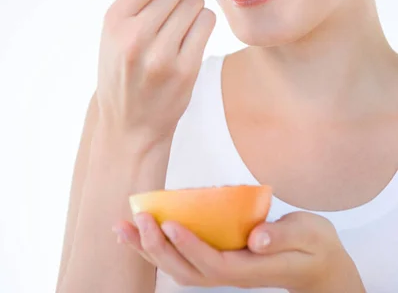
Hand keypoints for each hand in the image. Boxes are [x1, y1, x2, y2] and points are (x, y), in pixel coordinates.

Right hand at [96, 0, 215, 144]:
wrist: (130, 123)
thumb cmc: (122, 70)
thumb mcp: (115, 30)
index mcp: (116, 19)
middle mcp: (137, 35)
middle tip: (173, 4)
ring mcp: (162, 54)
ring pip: (196, 2)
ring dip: (192, 8)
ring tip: (178, 25)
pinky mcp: (185, 69)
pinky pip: (207, 23)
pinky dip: (201, 25)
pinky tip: (188, 37)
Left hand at [112, 210, 365, 291]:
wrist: (318, 267)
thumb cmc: (315, 247)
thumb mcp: (310, 236)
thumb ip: (283, 236)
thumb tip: (256, 237)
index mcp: (252, 269)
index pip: (214, 264)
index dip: (190, 246)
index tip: (170, 223)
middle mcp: (232, 274)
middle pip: (187, 271)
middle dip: (159, 247)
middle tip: (138, 218)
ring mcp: (223, 269)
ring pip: (179, 268)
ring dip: (149, 249)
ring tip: (123, 227)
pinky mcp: (219, 259)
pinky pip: (183, 258)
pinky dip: (158, 246)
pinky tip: (141, 230)